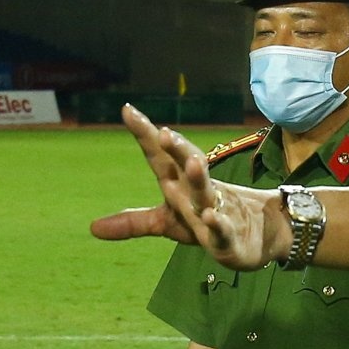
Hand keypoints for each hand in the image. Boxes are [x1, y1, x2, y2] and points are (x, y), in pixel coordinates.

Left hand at [89, 106, 287, 269]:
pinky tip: (211, 215)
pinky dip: (218, 222)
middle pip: (186, 165)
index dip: (144, 134)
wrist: (256, 236)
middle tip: (165, 132)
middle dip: (177, 149)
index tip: (126, 110)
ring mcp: (215, 211)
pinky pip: (222, 229)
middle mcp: (196, 192)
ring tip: (194, 163)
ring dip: (200, 178)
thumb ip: (132, 223)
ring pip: (206, 192)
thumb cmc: (204, 222)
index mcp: (179, 184)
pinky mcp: (228, 238)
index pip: (159, 155)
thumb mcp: (165, 223)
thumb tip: (92, 229)